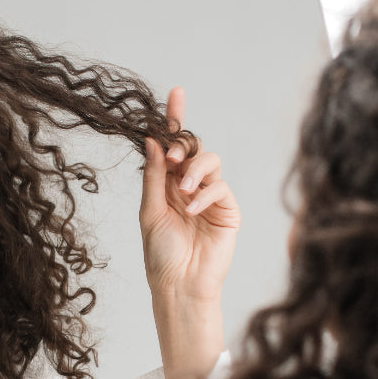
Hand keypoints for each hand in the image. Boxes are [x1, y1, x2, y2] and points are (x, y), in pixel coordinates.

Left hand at [139, 86, 239, 303]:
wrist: (180, 285)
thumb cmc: (161, 254)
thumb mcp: (150, 211)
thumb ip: (154, 176)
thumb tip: (153, 141)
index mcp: (166, 184)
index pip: (172, 145)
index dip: (174, 119)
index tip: (176, 93)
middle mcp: (188, 185)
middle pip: (194, 147)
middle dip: (185, 144)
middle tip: (175, 156)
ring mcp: (210, 196)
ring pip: (210, 161)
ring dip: (196, 169)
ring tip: (184, 189)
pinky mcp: (227, 209)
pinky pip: (221, 187)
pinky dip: (206, 193)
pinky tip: (193, 209)